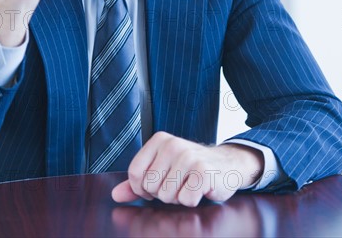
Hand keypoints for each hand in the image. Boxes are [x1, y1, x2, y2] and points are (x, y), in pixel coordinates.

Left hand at [112, 132, 263, 206]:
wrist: (225, 164)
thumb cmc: (190, 168)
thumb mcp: (162, 168)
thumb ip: (138, 181)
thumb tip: (116, 195)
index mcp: (159, 140)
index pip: (135, 173)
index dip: (143, 188)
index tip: (157, 184)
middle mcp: (172, 145)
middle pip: (151, 186)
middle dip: (163, 193)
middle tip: (178, 182)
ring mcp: (188, 157)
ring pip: (167, 195)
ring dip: (178, 197)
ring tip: (188, 184)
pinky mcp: (203, 172)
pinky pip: (186, 200)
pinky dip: (192, 201)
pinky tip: (199, 189)